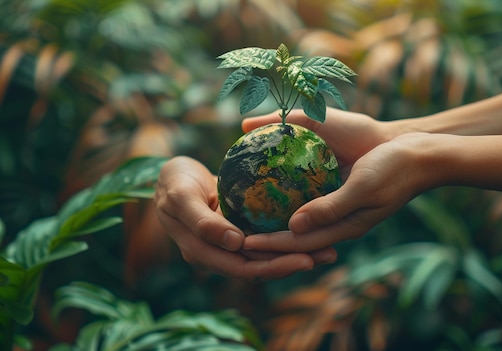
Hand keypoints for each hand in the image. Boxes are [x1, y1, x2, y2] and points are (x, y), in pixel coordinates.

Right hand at [154, 156, 336, 280]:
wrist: (172, 176)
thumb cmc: (172, 182)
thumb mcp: (181, 197)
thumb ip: (201, 221)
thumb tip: (234, 243)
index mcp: (203, 254)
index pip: (244, 267)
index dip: (275, 266)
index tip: (305, 258)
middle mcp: (219, 255)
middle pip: (261, 266)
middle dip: (294, 263)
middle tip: (328, 255)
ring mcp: (230, 245)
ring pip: (266, 255)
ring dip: (297, 253)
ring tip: (329, 249)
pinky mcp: (239, 231)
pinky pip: (266, 238)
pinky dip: (287, 236)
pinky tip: (311, 228)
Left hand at [243, 112, 437, 252]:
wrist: (420, 154)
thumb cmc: (395, 171)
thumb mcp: (363, 189)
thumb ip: (330, 208)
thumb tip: (294, 225)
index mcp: (344, 226)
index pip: (299, 242)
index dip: (270, 244)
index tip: (242, 243)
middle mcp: (338, 219)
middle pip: (295, 235)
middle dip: (267, 238)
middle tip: (235, 233)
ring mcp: (339, 204)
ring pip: (300, 217)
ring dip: (275, 219)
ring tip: (248, 215)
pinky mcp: (340, 187)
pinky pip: (309, 196)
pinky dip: (289, 197)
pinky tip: (274, 188)